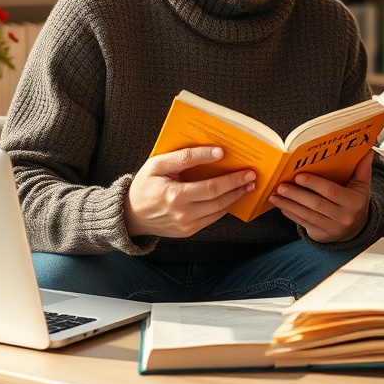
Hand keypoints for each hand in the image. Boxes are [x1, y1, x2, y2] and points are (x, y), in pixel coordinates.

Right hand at [124, 147, 255, 237]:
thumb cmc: (145, 185)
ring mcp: (187, 225)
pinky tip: (231, 197)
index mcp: (174, 195)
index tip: (246, 170)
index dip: (231, 179)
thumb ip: (187, 156)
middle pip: (219, 200)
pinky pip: (212, 218)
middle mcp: (182, 213)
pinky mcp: (189, 231)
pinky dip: (224, 207)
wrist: (131, 214)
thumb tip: (216, 152)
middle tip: (252, 177)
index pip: (211, 187)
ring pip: (218, 211)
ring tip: (247, 186)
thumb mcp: (159, 164)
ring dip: (235, 198)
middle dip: (238, 188)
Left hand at [269, 150, 374, 242]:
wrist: (356, 229)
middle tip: (282, 186)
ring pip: (307, 215)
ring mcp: (332, 229)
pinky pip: (303, 224)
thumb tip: (368, 149)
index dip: (314, 184)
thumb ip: (363, 168)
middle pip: (316, 204)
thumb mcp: (362, 186)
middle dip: (297, 194)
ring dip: (289, 205)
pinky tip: (281, 206)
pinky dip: (291, 214)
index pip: (332, 192)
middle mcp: (343, 217)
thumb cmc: (356, 202)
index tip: (299, 176)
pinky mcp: (321, 236)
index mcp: (354, 202)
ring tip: (276, 195)